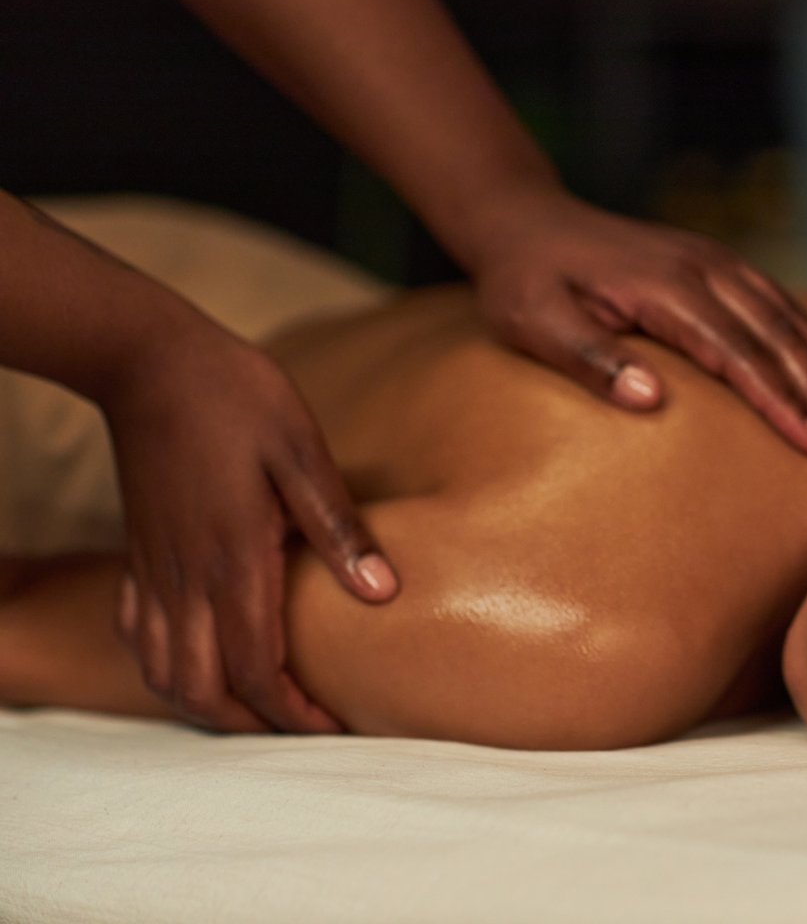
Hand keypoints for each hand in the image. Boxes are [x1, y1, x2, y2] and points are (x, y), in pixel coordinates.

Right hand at [102, 323, 397, 732]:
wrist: (150, 361)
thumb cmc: (237, 398)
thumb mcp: (303, 453)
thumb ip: (340, 527)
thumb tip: (385, 592)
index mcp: (236, 560)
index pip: (258, 670)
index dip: (294, 713)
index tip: (334, 727)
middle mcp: (187, 578)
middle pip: (204, 691)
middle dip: (252, 725)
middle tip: (304, 727)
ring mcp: (154, 569)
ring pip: (163, 673)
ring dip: (207, 705)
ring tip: (258, 708)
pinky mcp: (138, 553)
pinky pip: (139, 635)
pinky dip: (165, 667)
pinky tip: (200, 660)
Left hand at [469, 196, 806, 456]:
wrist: (525, 219)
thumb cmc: (523, 281)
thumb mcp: (534, 323)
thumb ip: (590, 359)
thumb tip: (652, 400)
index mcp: (664, 288)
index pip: (737, 354)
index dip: (779, 402)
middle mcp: (703, 269)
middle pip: (778, 338)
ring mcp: (715, 262)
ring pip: (790, 319)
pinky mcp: (718, 265)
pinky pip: (780, 303)